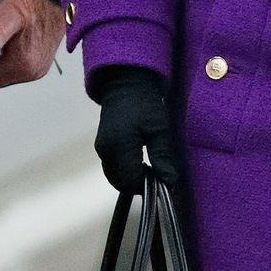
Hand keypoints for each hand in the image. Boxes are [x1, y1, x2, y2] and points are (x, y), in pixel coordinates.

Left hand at [0, 0, 63, 91]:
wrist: (59, 3)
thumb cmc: (35, 6)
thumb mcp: (11, 12)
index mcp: (22, 63)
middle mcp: (31, 72)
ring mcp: (36, 71)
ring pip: (3, 76)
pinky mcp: (38, 67)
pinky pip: (14, 70)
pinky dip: (6, 60)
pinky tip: (6, 44)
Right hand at [91, 64, 180, 193]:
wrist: (126, 84)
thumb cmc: (145, 103)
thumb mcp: (159, 129)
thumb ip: (162, 157)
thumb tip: (169, 182)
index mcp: (120, 146)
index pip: (131, 181)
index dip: (147, 186)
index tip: (163, 181)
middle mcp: (106, 150)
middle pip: (120, 183)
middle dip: (138, 185)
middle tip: (158, 176)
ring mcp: (101, 148)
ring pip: (115, 177)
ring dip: (131, 179)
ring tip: (150, 170)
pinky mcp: (101, 145)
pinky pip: (112, 168)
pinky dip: (124, 172)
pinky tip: (140, 163)